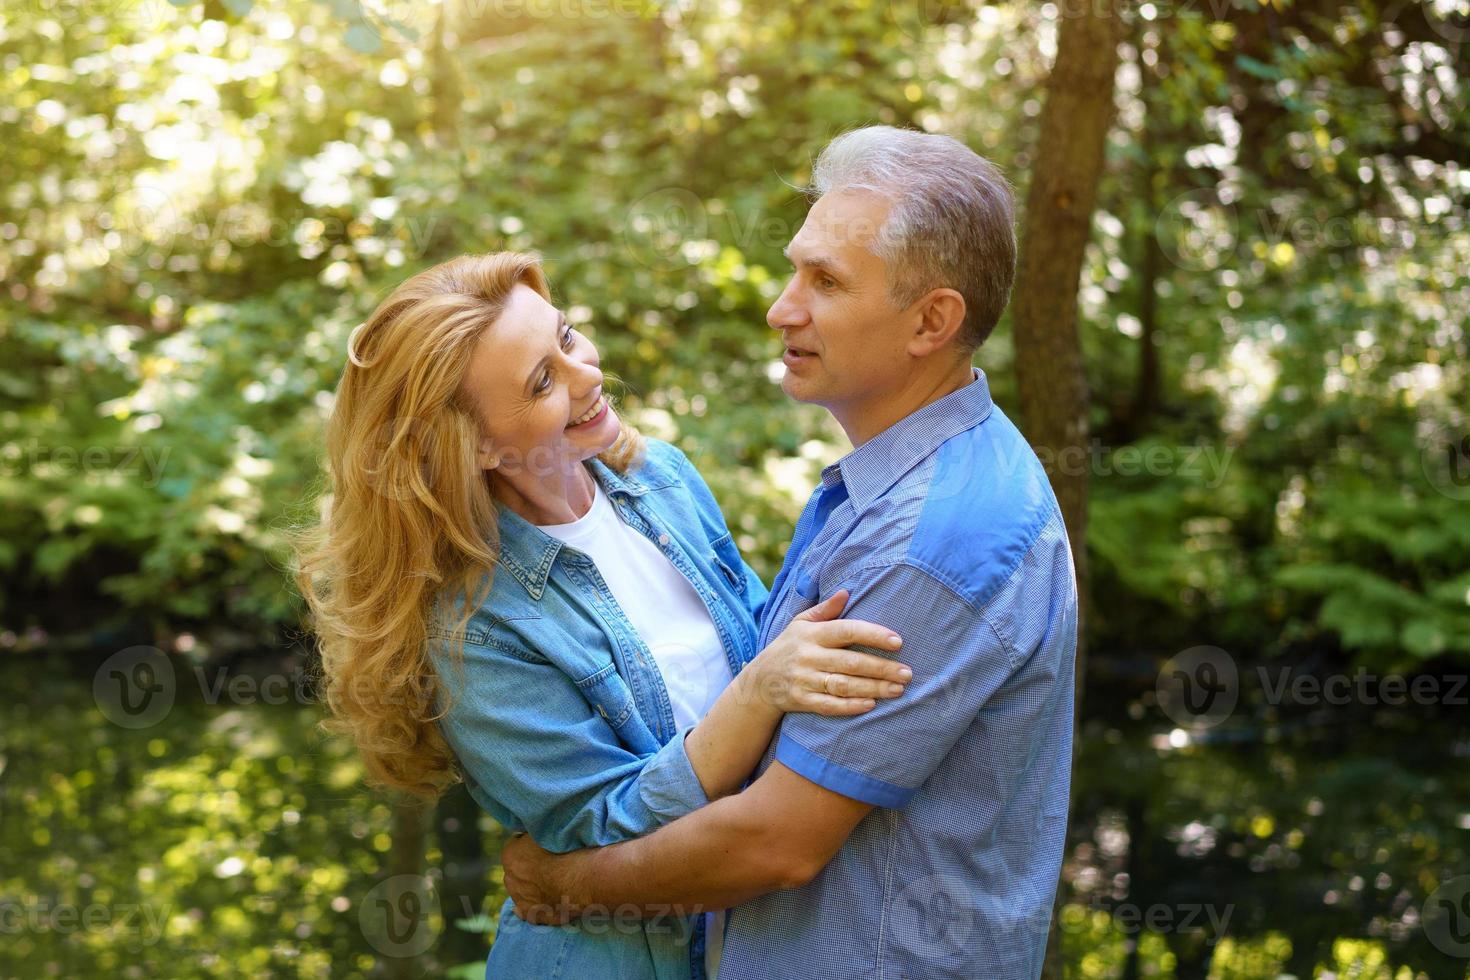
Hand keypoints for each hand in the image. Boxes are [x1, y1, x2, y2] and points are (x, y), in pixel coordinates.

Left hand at [501, 831, 576, 924]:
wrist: (581, 878)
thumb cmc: (567, 851)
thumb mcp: (548, 830)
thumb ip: (535, 833)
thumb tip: (533, 833)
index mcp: (510, 854)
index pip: (516, 845)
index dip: (530, 844)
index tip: (543, 845)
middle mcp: (510, 878)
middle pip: (518, 869)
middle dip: (529, 866)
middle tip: (550, 862)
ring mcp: (520, 899)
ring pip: (523, 890)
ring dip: (533, 886)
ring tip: (554, 881)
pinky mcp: (533, 915)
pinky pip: (527, 912)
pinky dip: (534, 907)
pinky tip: (543, 902)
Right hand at [743, 589, 911, 715]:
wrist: (759, 682)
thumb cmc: (788, 647)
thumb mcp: (801, 623)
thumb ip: (825, 610)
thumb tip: (846, 592)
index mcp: (812, 634)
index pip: (846, 631)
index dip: (872, 635)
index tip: (898, 641)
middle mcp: (808, 656)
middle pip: (850, 662)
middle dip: (881, 668)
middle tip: (907, 673)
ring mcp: (804, 680)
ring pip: (843, 685)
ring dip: (873, 688)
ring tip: (898, 689)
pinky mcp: (802, 701)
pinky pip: (829, 705)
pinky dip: (850, 706)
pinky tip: (871, 705)